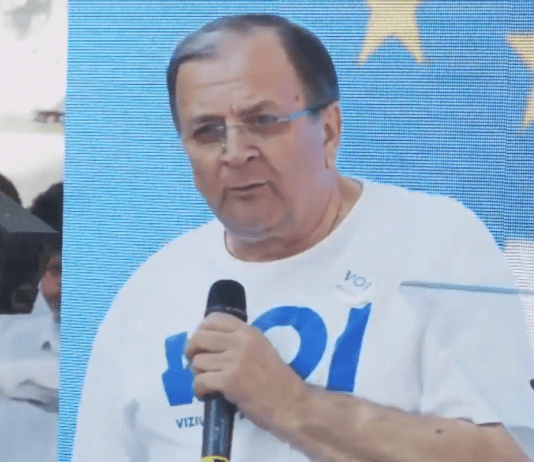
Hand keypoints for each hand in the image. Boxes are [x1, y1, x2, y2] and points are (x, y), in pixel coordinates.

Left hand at [185, 312, 306, 432]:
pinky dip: (200, 390)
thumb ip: (240, 342)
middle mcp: (241, 342)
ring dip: (198, 374)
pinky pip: (200, 381)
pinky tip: (208, 394)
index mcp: (249, 332)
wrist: (291, 404)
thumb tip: (211, 343)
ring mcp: (234, 361)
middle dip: (192, 351)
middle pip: (199, 337)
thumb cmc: (278, 380)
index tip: (203, 345)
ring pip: (198, 361)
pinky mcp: (229, 381)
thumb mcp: (262, 349)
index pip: (213, 318)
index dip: (201, 331)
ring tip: (209, 382)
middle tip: (198, 363)